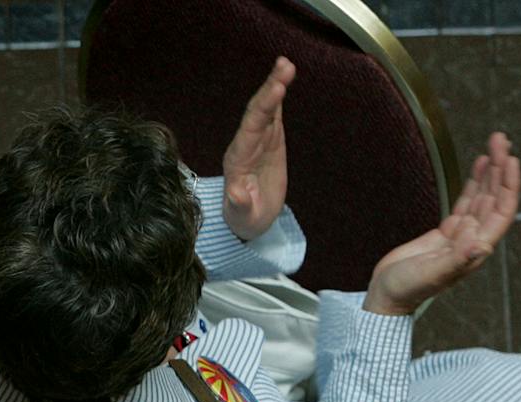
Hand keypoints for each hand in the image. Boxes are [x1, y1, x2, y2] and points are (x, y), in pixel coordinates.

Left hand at [222, 56, 292, 241]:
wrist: (248, 218)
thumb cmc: (244, 217)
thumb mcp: (242, 216)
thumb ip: (238, 203)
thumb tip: (235, 193)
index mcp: (238, 158)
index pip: (250, 128)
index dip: (263, 108)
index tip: (276, 89)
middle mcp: (245, 143)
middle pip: (258, 111)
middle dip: (270, 89)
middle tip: (284, 66)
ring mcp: (257, 139)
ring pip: (266, 108)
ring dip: (274, 85)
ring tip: (285, 64)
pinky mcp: (269, 139)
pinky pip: (273, 113)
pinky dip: (278, 95)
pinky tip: (283, 76)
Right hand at [365, 131, 519, 316]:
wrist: (386, 297)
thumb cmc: (407, 290)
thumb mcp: (431, 274)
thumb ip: (457, 259)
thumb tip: (481, 244)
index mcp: (476, 249)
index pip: (501, 211)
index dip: (508, 185)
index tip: (509, 160)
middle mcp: (474, 239)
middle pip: (495, 198)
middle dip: (501, 168)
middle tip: (501, 140)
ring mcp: (461, 235)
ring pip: (483, 196)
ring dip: (491, 171)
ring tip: (496, 144)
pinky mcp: (446, 232)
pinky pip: (467, 201)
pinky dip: (475, 182)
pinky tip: (480, 165)